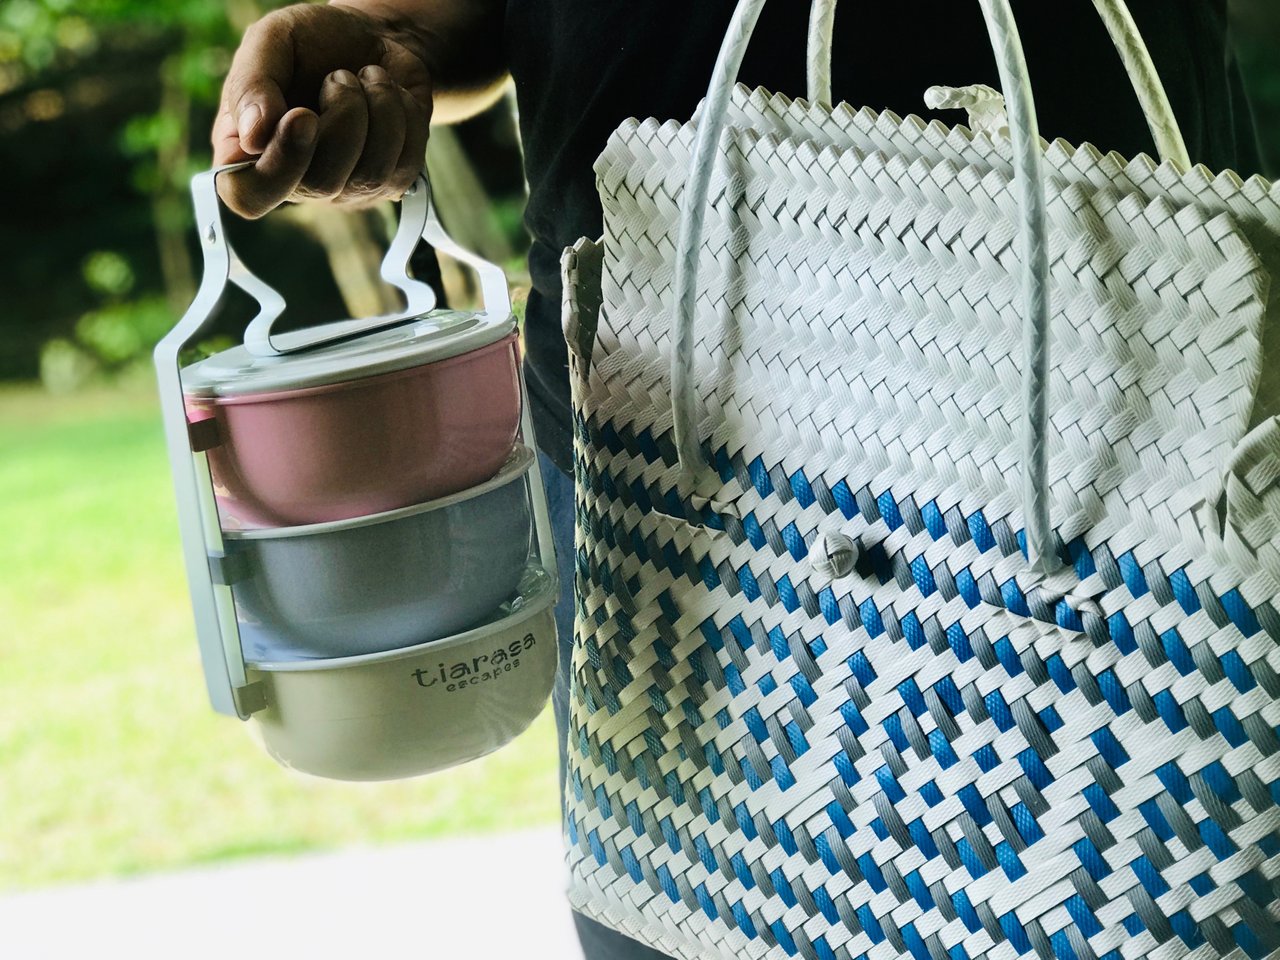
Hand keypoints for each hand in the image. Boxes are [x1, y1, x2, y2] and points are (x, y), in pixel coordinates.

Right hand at [212, 3, 432, 217]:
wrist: (369, 37)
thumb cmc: (310, 43)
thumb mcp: (271, 41)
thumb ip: (250, 83)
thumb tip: (253, 136)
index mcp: (249, 153)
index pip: (249, 196)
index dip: (280, 164)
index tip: (303, 115)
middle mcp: (296, 182)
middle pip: (321, 184)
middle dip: (343, 118)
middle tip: (339, 77)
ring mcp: (347, 189)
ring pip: (370, 176)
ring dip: (377, 109)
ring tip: (364, 78)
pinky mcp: (391, 182)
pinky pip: (406, 164)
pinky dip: (403, 114)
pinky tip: (387, 94)